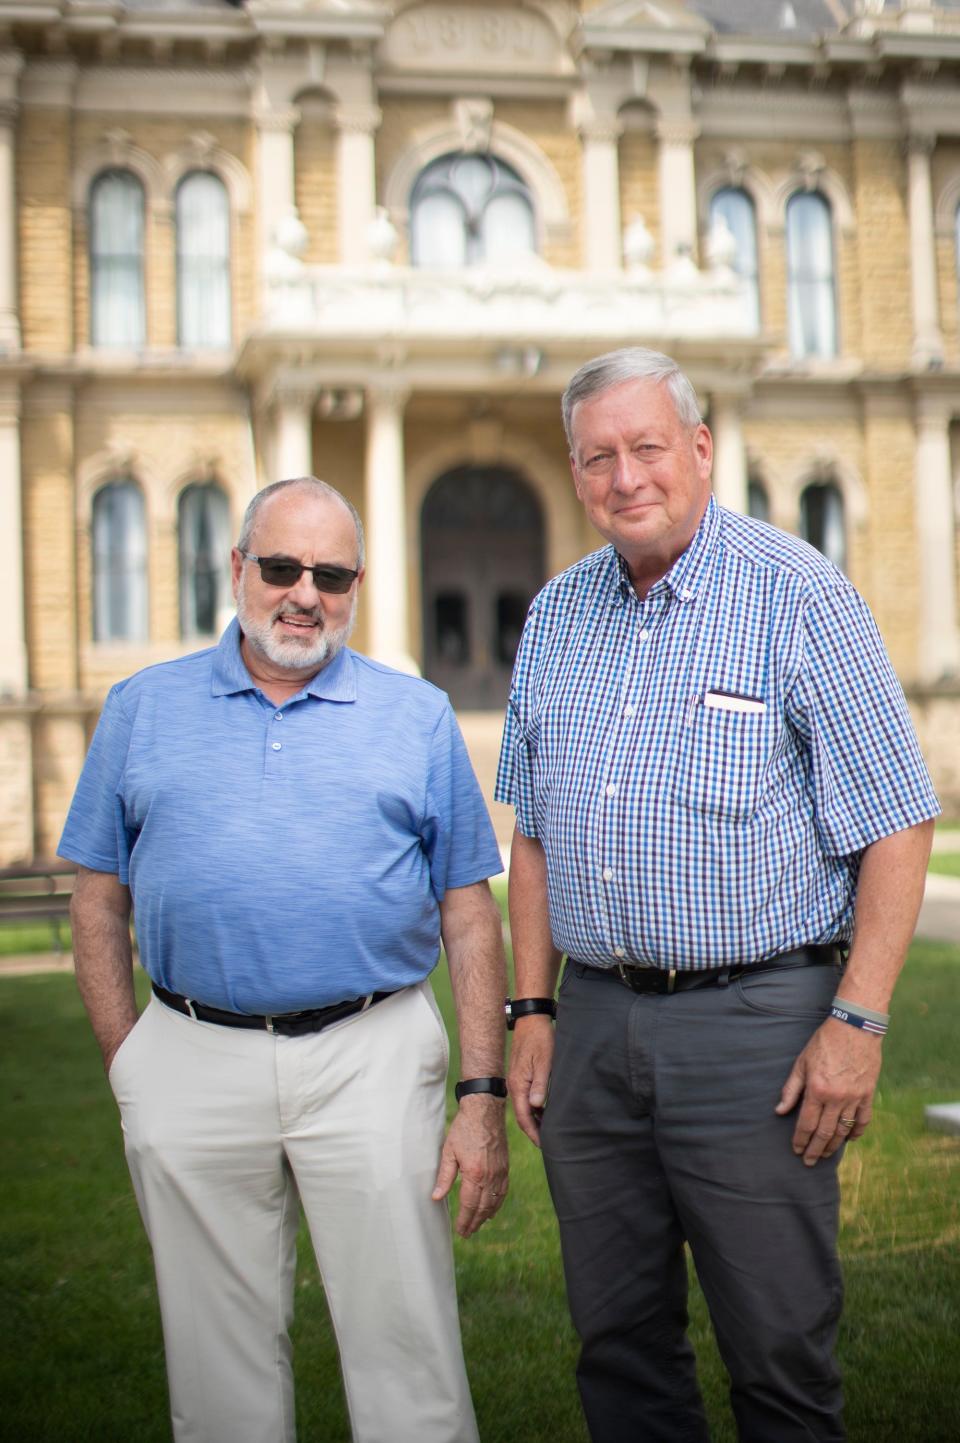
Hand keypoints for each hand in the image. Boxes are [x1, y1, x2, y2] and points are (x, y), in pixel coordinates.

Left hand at [432, 1095, 508, 1237]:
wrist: (485, 1110)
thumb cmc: (464, 1128)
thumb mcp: (449, 1151)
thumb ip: (444, 1176)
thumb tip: (436, 1197)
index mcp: (474, 1174)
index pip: (469, 1205)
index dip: (464, 1221)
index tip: (460, 1231)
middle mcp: (490, 1176)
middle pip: (483, 1207)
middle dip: (474, 1222)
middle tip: (467, 1233)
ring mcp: (500, 1172)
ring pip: (495, 1202)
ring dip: (486, 1216)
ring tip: (478, 1225)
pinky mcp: (505, 1167)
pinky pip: (503, 1191)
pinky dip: (498, 1203)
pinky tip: (492, 1209)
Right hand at [508, 1017, 553, 1146]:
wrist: (532, 1020)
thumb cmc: (541, 1039)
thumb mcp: (544, 1062)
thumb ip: (540, 1085)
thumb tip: (537, 1107)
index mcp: (518, 1085)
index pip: (525, 1117)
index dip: (534, 1133)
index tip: (545, 1145)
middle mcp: (514, 1085)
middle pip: (523, 1115)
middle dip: (534, 1131)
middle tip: (548, 1144)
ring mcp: (516, 1080)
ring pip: (525, 1107)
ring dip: (535, 1120)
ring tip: (548, 1132)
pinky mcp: (521, 1075)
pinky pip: (526, 1098)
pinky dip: (535, 1109)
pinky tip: (545, 1112)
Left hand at [775, 1017, 881, 1165]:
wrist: (854, 1028)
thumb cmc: (824, 1043)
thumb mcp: (801, 1062)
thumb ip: (791, 1089)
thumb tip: (779, 1110)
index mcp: (817, 1090)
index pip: (806, 1123)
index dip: (800, 1140)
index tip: (796, 1150)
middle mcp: (836, 1098)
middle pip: (825, 1132)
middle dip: (815, 1149)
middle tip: (809, 1161)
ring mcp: (855, 1097)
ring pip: (844, 1130)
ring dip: (834, 1145)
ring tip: (825, 1154)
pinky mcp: (868, 1093)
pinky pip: (864, 1119)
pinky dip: (857, 1132)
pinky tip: (850, 1140)